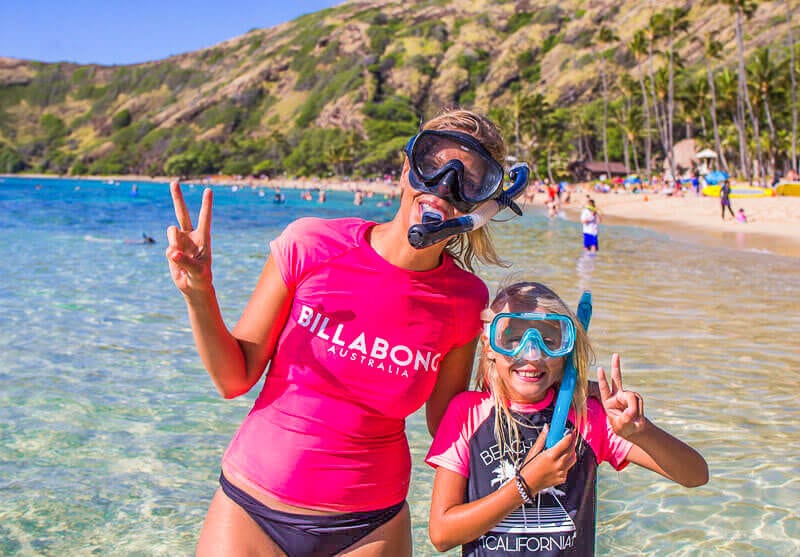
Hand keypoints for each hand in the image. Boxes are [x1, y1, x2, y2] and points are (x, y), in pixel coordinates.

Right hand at [165, 181, 213, 296]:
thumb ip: (185, 261)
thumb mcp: (198, 272)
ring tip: (179, 255)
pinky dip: (171, 256)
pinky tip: (177, 264)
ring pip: (171, 231)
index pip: (205, 218)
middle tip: (174, 182)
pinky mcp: (171, 249)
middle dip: (177, 198)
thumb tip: (172, 252)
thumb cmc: (201, 278)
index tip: (208, 190)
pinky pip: (168, 249)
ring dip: (173, 240)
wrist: (193, 287)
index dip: (206, 205)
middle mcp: (191, 236)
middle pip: (182, 213)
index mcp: (203, 238)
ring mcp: (180, 242)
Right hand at [520, 425, 576, 491]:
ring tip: (566, 448)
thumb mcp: (533, 451)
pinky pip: (568, 467)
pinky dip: (566, 462)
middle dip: (572, 442)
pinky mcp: (562, 478)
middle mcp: (558, 465)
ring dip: (571, 452)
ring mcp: (561, 473)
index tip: (571, 432)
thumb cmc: (528, 468)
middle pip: (571, 450)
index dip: (570, 436)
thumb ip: (542, 439)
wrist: (527, 485)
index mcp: (550, 456)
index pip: (565, 443)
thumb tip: (546, 428)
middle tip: (570, 437)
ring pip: (572, 459)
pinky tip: (560, 460)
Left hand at [597, 353, 646, 438]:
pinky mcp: (636, 398)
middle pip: (617, 379)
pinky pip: (639, 401)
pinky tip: (638, 418)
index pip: (604, 388)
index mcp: (607, 401)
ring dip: (634, 409)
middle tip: (615, 354)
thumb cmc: (623, 427)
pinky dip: (639, 410)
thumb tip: (631, 410)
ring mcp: (627, 395)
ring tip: (633, 419)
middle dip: (616, 366)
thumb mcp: (621, 425)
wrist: (633, 429)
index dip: (602, 379)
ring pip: (632, 396)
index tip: (600, 368)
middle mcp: (617, 395)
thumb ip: (625, 418)